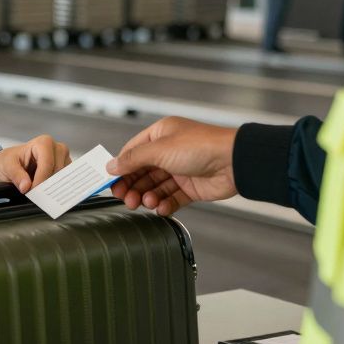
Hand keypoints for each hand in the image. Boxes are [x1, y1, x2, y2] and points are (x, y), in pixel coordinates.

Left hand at [0, 135, 70, 193]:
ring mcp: (63, 159)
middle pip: (57, 170)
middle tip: (35, 195)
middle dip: (46, 184)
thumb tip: (26, 186)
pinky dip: (56, 188)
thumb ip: (16, 175)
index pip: (47, 163)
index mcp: (44, 143)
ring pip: (63, 177)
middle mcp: (57, 148)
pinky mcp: (65, 169)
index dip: (41, 178)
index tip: (33, 190)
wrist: (12, 164)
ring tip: (39, 194)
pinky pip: (65, 181)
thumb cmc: (11, 160)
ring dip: (52, 187)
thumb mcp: (7, 165)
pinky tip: (46, 192)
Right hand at [106, 117, 238, 215]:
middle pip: (142, 172)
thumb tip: (111, 165)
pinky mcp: (191, 187)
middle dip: (133, 186)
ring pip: (156, 187)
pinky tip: (161, 208)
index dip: (121, 168)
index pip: (133, 152)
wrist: (233, 162)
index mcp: (161, 135)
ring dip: (148, 196)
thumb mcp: (159, 149)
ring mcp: (180, 170)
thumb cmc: (200, 146)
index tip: (110, 182)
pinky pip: (172, 198)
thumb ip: (133, 159)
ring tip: (146, 202)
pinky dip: (165, 204)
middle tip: (126, 199)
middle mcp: (169, 151)